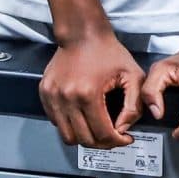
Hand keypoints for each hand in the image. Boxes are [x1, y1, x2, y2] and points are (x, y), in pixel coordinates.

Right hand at [41, 31, 142, 149]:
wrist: (82, 33)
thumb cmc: (107, 51)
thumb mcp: (132, 75)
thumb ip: (133, 106)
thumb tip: (124, 129)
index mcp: (88, 94)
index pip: (102, 134)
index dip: (117, 142)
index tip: (125, 138)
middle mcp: (67, 98)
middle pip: (84, 140)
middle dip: (102, 143)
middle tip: (112, 137)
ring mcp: (53, 97)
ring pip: (67, 136)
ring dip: (84, 138)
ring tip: (96, 130)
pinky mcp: (45, 94)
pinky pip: (56, 122)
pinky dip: (70, 125)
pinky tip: (82, 116)